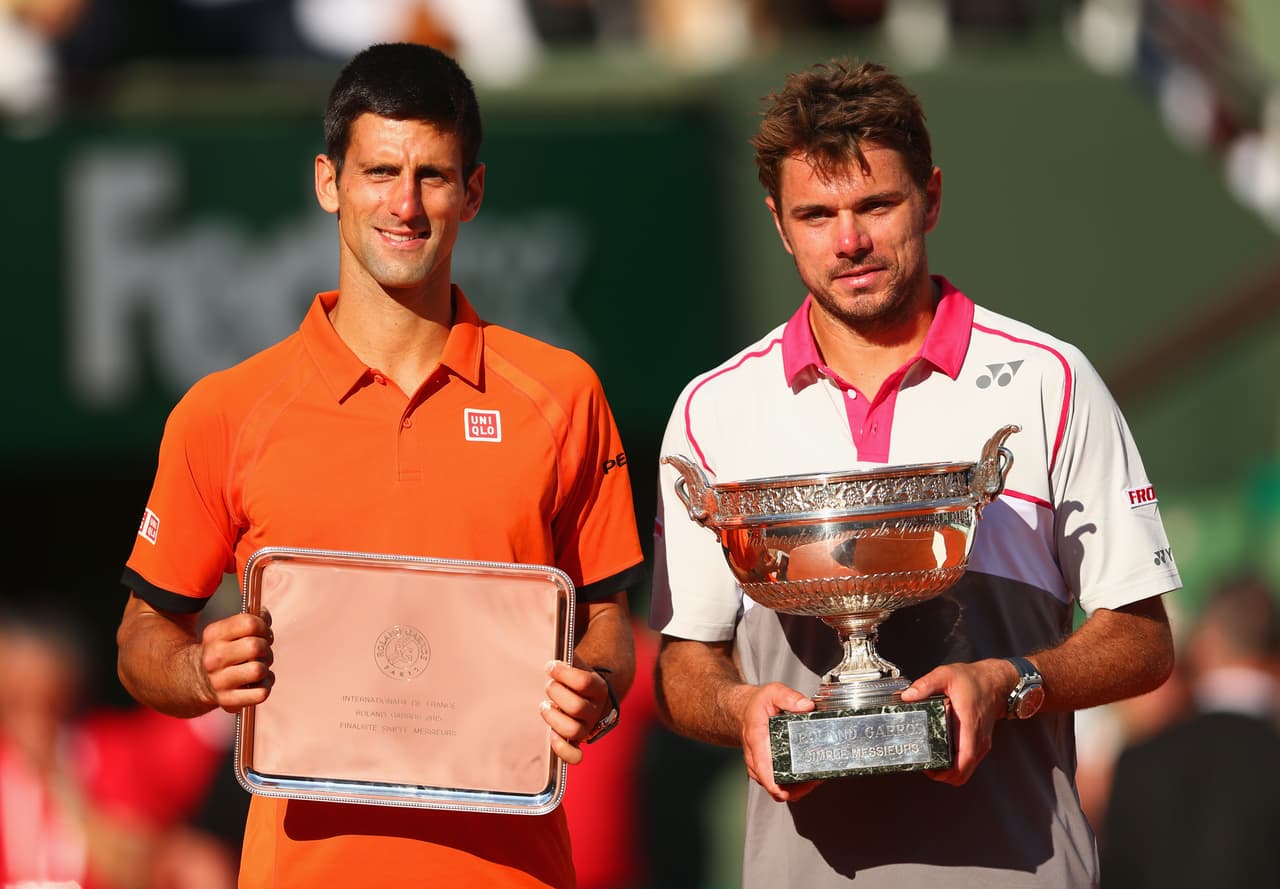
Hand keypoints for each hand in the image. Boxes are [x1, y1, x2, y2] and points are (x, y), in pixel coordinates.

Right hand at [198, 609, 273, 712]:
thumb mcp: (227, 631)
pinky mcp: (227, 700)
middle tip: (261, 651)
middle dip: (266, 648)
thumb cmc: (222, 650)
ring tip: (258, 667)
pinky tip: (258, 682)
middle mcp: (213, 658)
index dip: (263, 626)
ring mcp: (219, 681)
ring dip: (265, 668)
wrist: (194, 680)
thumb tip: (265, 616)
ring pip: (259, 670)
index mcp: (213, 635)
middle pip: (256, 647)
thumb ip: (251, 619)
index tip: (262, 632)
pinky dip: (265, 686)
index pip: (249, 623)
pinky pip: (260, 693)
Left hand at [540, 660, 611, 764]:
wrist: (590, 694)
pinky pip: (574, 754)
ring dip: (553, 717)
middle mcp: (596, 710)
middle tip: (550, 685)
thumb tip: (556, 638)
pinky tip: (551, 736)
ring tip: (545, 705)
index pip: (583, 682)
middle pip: (576, 706)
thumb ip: (570, 654)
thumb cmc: (577, 675)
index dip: (563, 673)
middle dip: (556, 693)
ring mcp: (587, 727)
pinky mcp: (577, 740)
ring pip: (573, 729)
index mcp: (599, 688)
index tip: (551, 666)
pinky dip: (563, 750)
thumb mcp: (577, 662)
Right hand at [739, 681, 821, 802]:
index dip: (776, 785)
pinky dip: (794, 785)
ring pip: (778, 788)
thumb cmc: (757, 705)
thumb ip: (788, 697)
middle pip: (774, 785)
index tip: (790, 789)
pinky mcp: (766, 770)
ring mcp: (760, 767)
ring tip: (816, 778)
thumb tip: (806, 706)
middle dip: (796, 788)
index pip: (763, 770)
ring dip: (797, 788)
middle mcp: (756, 758)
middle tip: (817, 778)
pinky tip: (807, 776)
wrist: (744, 711)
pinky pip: (779, 784)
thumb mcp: (772, 693)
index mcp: (757, 741)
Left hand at [900, 658, 1010, 785]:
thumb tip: (908, 696)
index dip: (945, 772)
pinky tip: (942, 752)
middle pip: (962, 773)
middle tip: (925, 765)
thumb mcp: (946, 675)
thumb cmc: (976, 680)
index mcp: (970, 726)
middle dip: (942, 775)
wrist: (996, 681)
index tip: (928, 768)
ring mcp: (980, 743)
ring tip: (931, 760)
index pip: (962, 762)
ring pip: (965, 769)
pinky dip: (955, 763)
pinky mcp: (979, 742)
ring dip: (948, 770)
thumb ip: (925, 684)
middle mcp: (978, 740)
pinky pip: (967, 761)